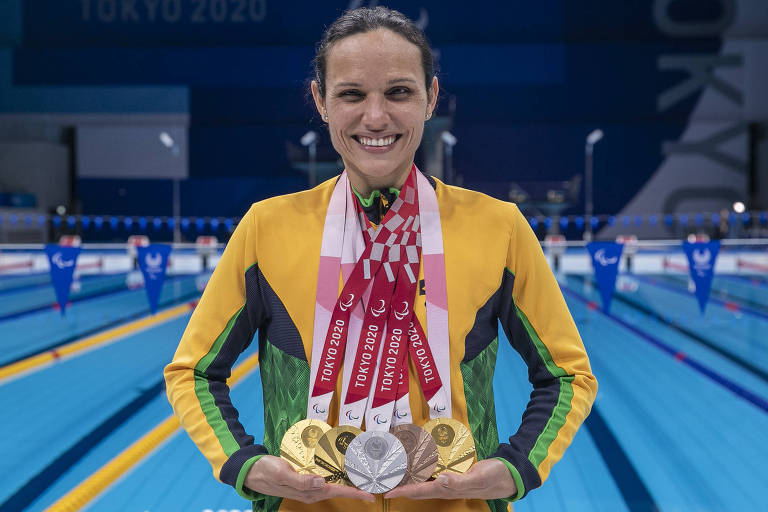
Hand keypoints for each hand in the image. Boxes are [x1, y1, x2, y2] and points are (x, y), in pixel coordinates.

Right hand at [244, 455, 375, 503]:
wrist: (252, 470)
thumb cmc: (267, 472)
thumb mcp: (282, 474)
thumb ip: (301, 480)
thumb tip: (321, 482)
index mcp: (308, 492)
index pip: (336, 491)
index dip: (354, 493)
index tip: (370, 495)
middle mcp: (311, 491)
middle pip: (338, 489)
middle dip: (355, 488)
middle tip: (373, 483)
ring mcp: (308, 486)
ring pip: (333, 484)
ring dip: (347, 481)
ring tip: (362, 476)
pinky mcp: (305, 479)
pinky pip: (324, 478)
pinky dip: (335, 475)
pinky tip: (341, 470)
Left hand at [384, 459, 516, 499]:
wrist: (507, 474)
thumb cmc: (493, 476)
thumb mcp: (479, 477)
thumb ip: (461, 481)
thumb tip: (441, 480)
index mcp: (448, 488)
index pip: (420, 491)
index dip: (403, 491)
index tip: (387, 491)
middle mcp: (445, 486)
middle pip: (417, 489)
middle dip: (400, 486)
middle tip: (383, 481)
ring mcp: (448, 481)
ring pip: (423, 481)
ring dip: (408, 478)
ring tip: (393, 472)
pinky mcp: (452, 474)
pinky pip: (432, 473)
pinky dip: (420, 469)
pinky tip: (414, 464)